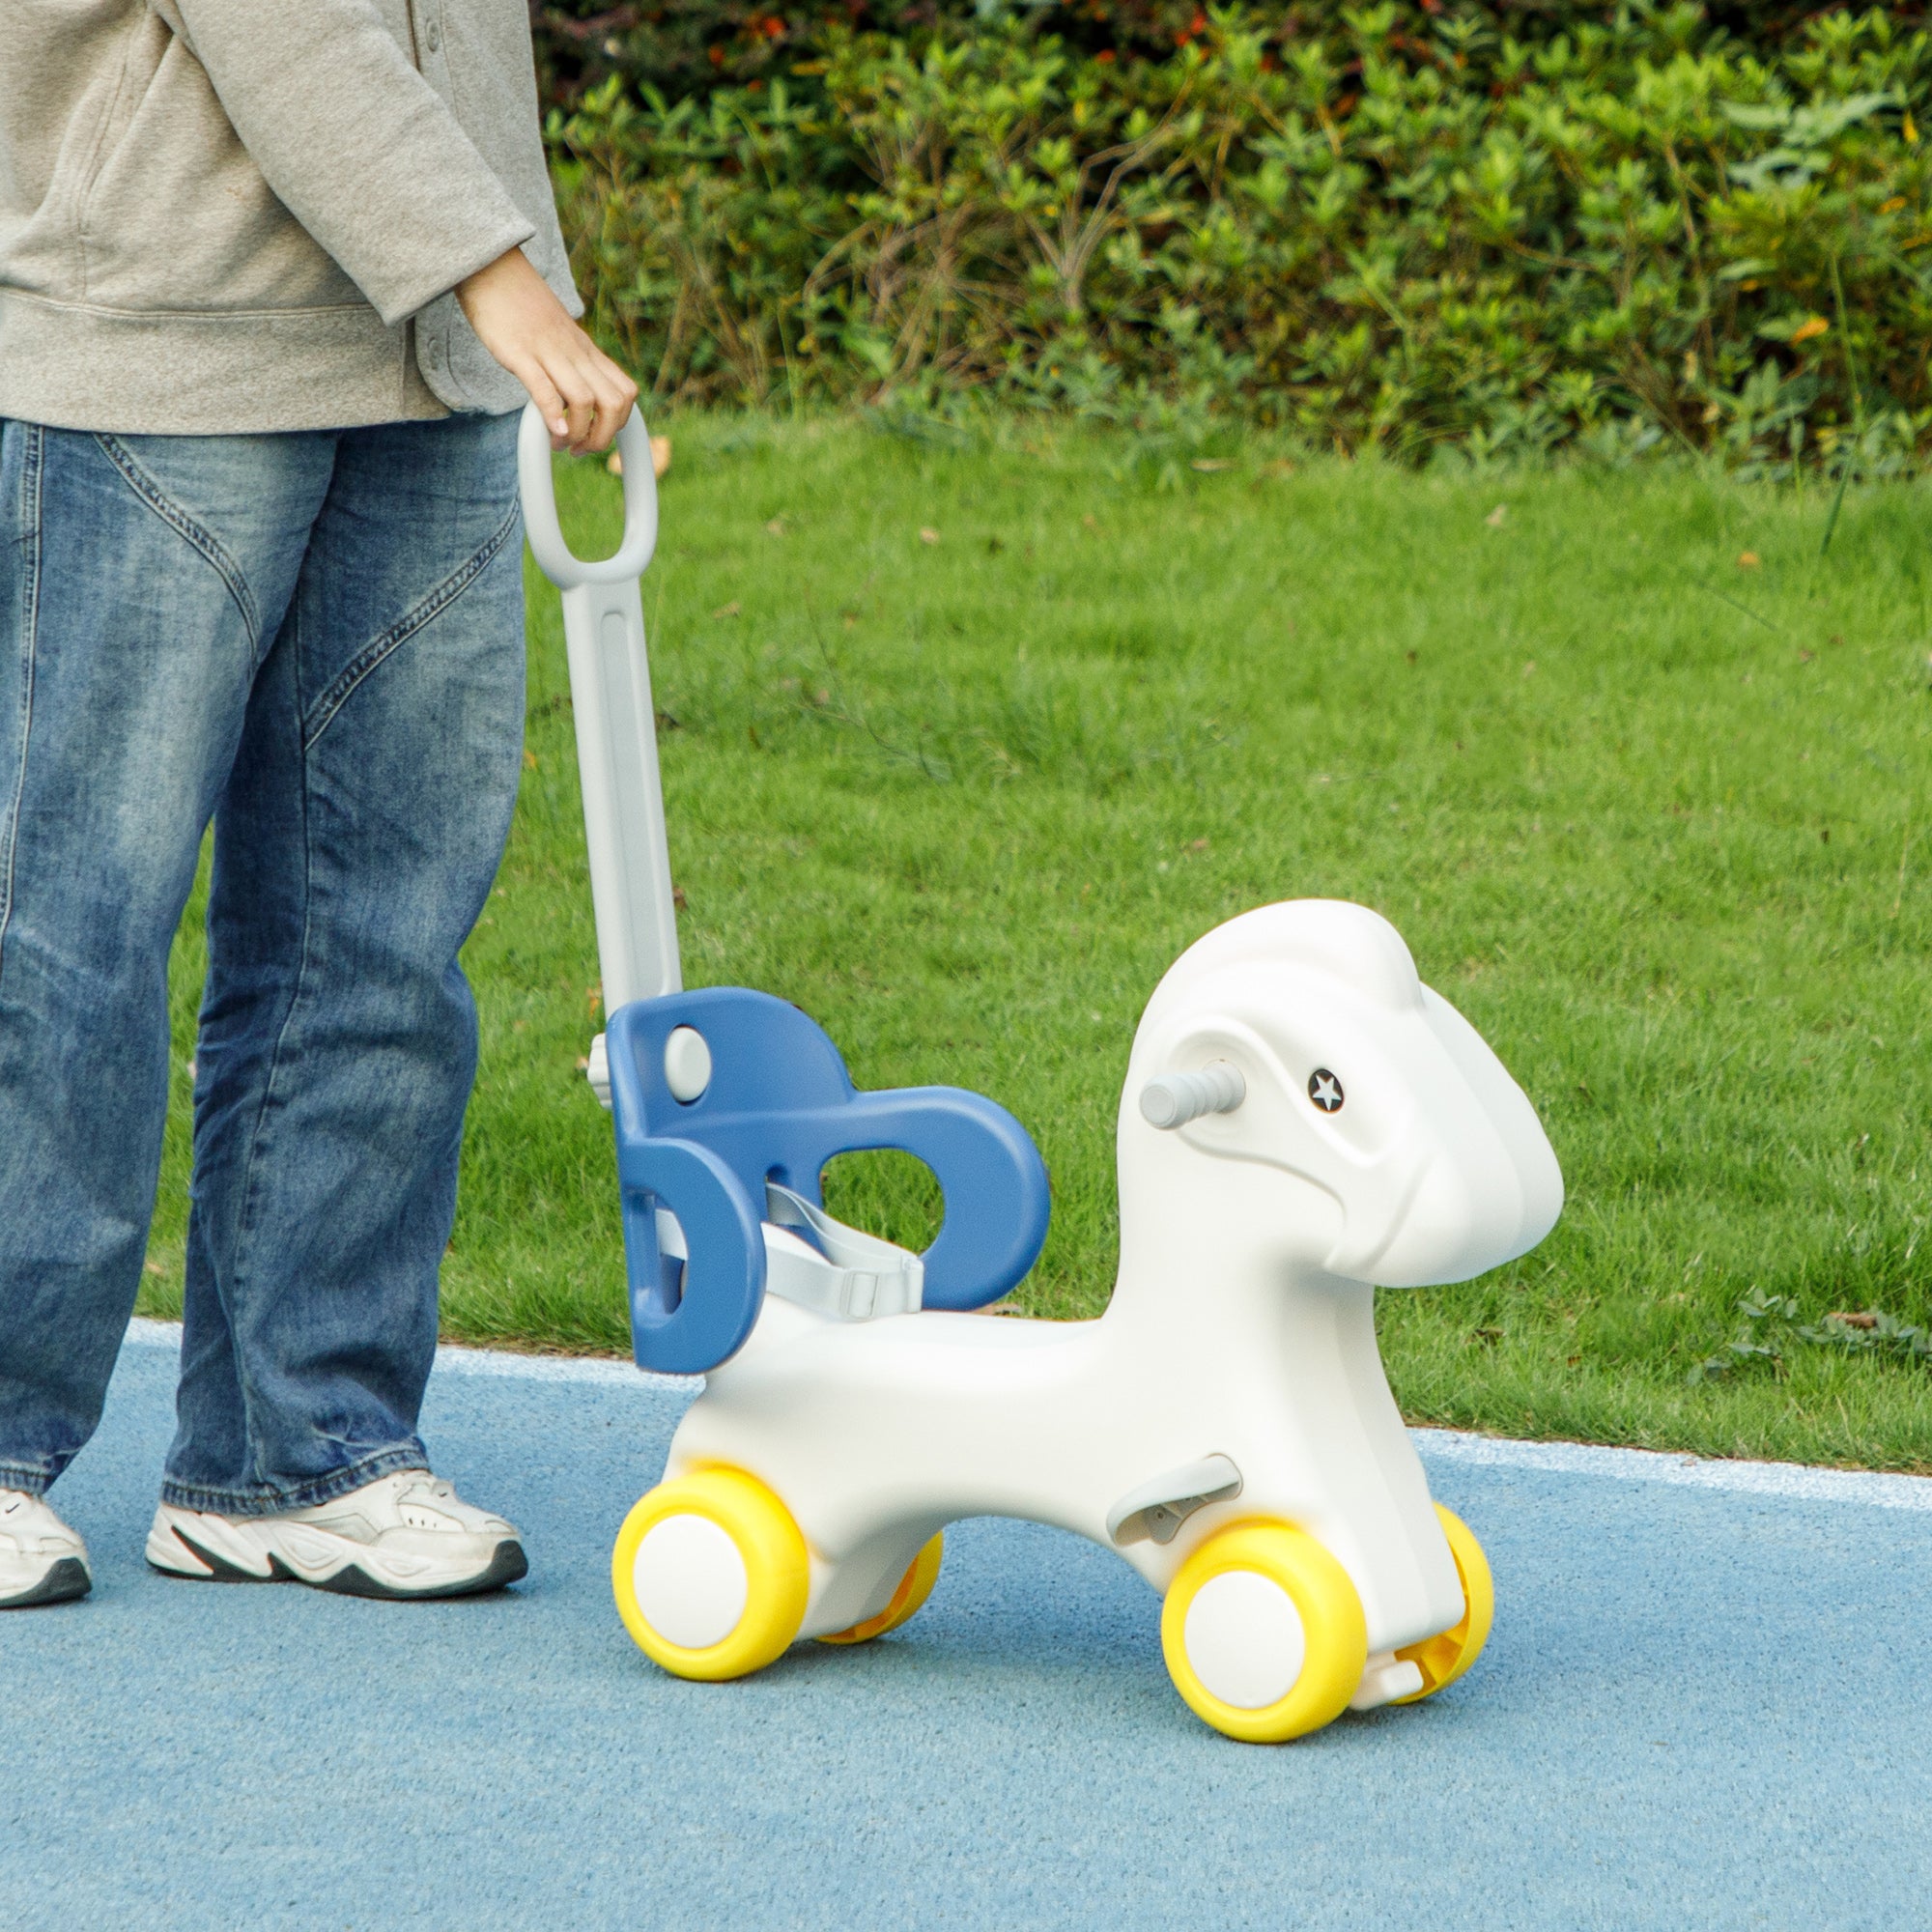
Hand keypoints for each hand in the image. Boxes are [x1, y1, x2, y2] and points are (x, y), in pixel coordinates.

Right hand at [455, 247, 638, 453]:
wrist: (492, 269)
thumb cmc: (522, 308)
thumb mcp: (558, 338)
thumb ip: (570, 365)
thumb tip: (574, 400)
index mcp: (586, 352)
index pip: (625, 394)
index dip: (618, 424)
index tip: (596, 437)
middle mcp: (575, 353)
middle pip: (613, 403)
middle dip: (603, 437)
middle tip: (580, 450)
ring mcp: (549, 352)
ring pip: (585, 400)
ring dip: (578, 433)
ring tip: (561, 445)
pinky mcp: (520, 352)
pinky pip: (545, 388)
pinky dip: (554, 415)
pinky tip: (553, 431)